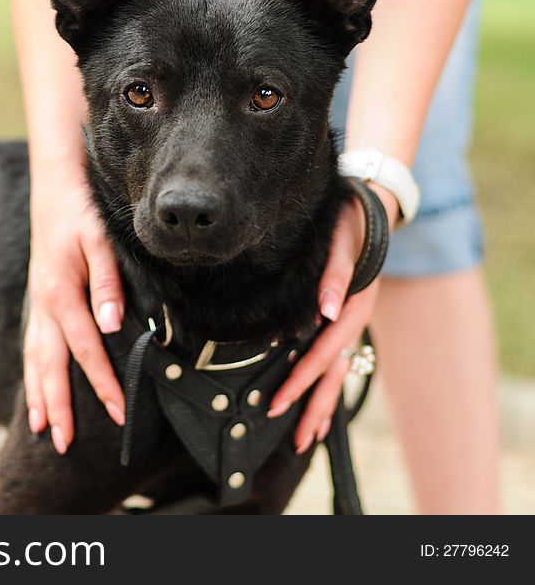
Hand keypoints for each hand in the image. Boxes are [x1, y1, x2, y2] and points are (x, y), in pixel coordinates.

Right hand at [23, 164, 125, 453]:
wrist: (56, 186)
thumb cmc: (83, 212)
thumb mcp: (101, 240)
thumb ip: (107, 283)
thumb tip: (111, 325)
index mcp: (61, 292)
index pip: (85, 350)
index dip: (103, 384)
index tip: (119, 413)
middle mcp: (43, 304)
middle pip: (49, 366)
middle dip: (58, 407)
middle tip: (64, 445)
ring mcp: (37, 304)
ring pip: (33, 360)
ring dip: (37, 397)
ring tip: (39, 431)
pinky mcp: (37, 300)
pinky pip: (30, 346)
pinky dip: (30, 374)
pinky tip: (34, 391)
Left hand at [267, 185, 398, 452]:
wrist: (373, 209)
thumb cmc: (351, 224)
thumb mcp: (343, 242)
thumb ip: (336, 276)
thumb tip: (328, 311)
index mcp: (354, 308)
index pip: (322, 353)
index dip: (300, 379)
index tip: (277, 403)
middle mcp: (354, 322)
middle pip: (334, 375)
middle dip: (314, 407)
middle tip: (295, 440)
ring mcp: (352, 325)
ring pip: (339, 374)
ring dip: (323, 406)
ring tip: (307, 439)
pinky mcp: (347, 322)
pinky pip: (339, 362)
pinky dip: (330, 387)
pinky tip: (321, 409)